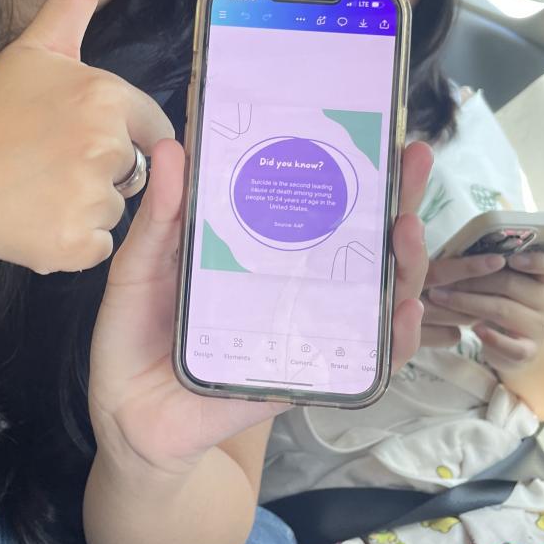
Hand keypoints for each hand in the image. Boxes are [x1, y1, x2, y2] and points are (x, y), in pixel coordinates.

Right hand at [0, 0, 172, 271]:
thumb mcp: (36, 46)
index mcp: (106, 96)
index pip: (152, 127)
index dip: (118, 133)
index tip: (70, 135)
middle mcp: (105, 147)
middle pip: (135, 169)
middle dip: (102, 170)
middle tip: (47, 160)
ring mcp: (88, 199)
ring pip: (117, 209)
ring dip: (87, 206)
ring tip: (36, 187)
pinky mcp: (73, 244)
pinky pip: (98, 246)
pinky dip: (73, 241)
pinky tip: (35, 219)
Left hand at [89, 138, 434, 478]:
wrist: (129, 415)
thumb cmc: (134, 335)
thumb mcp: (141, 267)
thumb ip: (160, 217)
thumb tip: (175, 150)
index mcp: (257, 247)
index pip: (314, 200)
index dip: (349, 165)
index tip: (374, 128)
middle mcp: (292, 283)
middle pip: (360, 238)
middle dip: (398, 198)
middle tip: (415, 161)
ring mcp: (305, 327)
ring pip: (374, 292)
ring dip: (404, 261)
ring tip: (408, 230)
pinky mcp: (307, 373)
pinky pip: (364, 359)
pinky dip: (393, 339)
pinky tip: (403, 311)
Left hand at [423, 248, 543, 370]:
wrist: (511, 346)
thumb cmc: (500, 301)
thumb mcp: (501, 281)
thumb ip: (492, 264)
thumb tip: (462, 248)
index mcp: (542, 276)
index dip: (539, 260)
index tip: (514, 259)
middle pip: (513, 284)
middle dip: (474, 280)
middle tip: (444, 279)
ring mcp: (539, 326)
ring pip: (503, 311)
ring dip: (467, 303)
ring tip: (441, 298)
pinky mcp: (527, 350)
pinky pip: (511, 346)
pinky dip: (491, 338)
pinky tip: (475, 330)